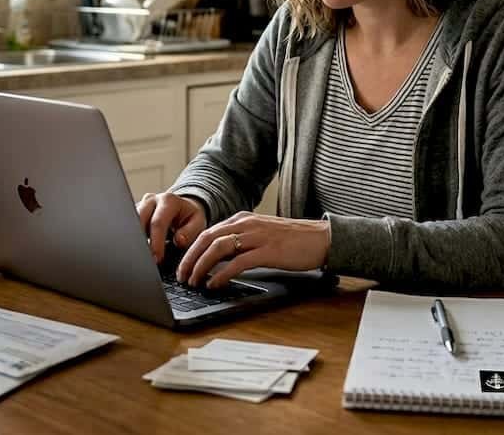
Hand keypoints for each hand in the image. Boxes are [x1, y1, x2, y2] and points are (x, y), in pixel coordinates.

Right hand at [136, 192, 207, 263]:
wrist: (184, 208)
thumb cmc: (190, 218)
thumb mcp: (198, 223)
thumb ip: (190, 232)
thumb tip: (178, 240)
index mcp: (169, 200)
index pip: (157, 223)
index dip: (156, 243)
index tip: (157, 259)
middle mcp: (152, 200)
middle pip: (139, 221)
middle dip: (141, 243)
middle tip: (146, 261)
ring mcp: (141, 205)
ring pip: (130, 223)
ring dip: (135, 240)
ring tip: (142, 257)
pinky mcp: (134, 213)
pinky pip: (129, 226)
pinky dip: (132, 239)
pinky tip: (137, 251)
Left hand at [177, 212, 330, 288]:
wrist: (321, 238)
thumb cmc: (293, 240)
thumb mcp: (261, 234)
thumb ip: (241, 240)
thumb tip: (218, 258)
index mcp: (243, 219)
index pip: (208, 232)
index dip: (191, 249)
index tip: (182, 265)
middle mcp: (247, 224)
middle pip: (207, 238)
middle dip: (189, 258)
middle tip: (181, 276)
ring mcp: (257, 236)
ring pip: (218, 248)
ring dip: (200, 266)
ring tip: (193, 281)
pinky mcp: (267, 251)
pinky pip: (237, 262)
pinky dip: (221, 274)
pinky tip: (214, 284)